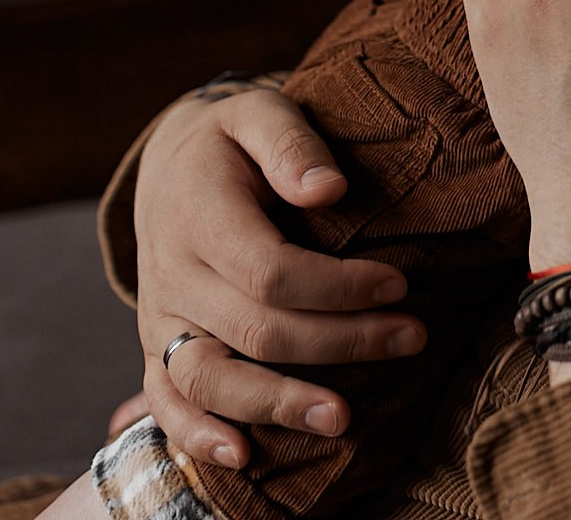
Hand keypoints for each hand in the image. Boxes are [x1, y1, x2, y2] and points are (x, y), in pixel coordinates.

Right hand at [130, 86, 427, 465]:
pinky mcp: (158, 346)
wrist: (168, 162)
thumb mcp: (258, 113)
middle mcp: (173, 273)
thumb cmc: (231, 138)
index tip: (399, 285)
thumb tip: (329, 188)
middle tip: (412, 338)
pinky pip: (167, 400)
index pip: (270, 271)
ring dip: (277, 404)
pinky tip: (243, 457)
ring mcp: (162, 317)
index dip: (339, 287)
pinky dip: (196, 435)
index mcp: (199, 215)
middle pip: (256, 330)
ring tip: (343, 419)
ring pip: (210, 377)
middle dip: (342, 343)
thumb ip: (291, 145)